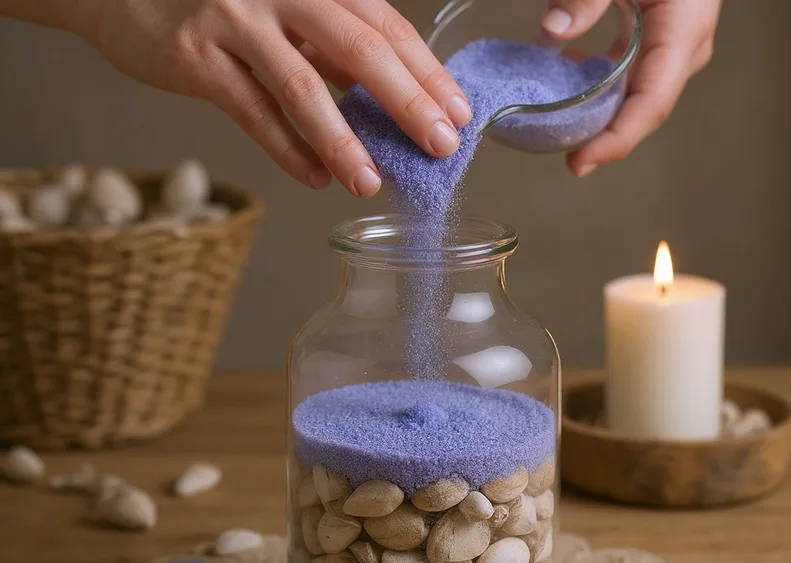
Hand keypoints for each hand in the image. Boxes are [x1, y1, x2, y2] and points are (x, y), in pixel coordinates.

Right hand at [68, 0, 472, 196]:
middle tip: (439, 146)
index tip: (458, 113)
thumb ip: (332, 47)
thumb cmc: (222, 4)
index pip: (385, 25)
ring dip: (343, 141)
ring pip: (302, 86)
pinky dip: (288, 149)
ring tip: (371, 182)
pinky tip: (316, 178)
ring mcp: (236, 18)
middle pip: (358, 48)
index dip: (426, 71)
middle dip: (406, 102)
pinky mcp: (197, 56)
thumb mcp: (287, 13)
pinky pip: (252, 111)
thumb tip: (387, 96)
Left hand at [539, 0, 721, 176]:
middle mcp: (684, 45)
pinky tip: (567, 74)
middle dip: (602, 135)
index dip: (615, 140)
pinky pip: (629, 73)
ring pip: (634, 94)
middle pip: (642, 107)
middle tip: (561, 153)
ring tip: (556, 117)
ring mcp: (674, 44)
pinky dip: (597, 81)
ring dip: (596, 109)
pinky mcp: (658, 37)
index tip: (579, 163)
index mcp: (683, 29)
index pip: (650, 103)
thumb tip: (554, 31)